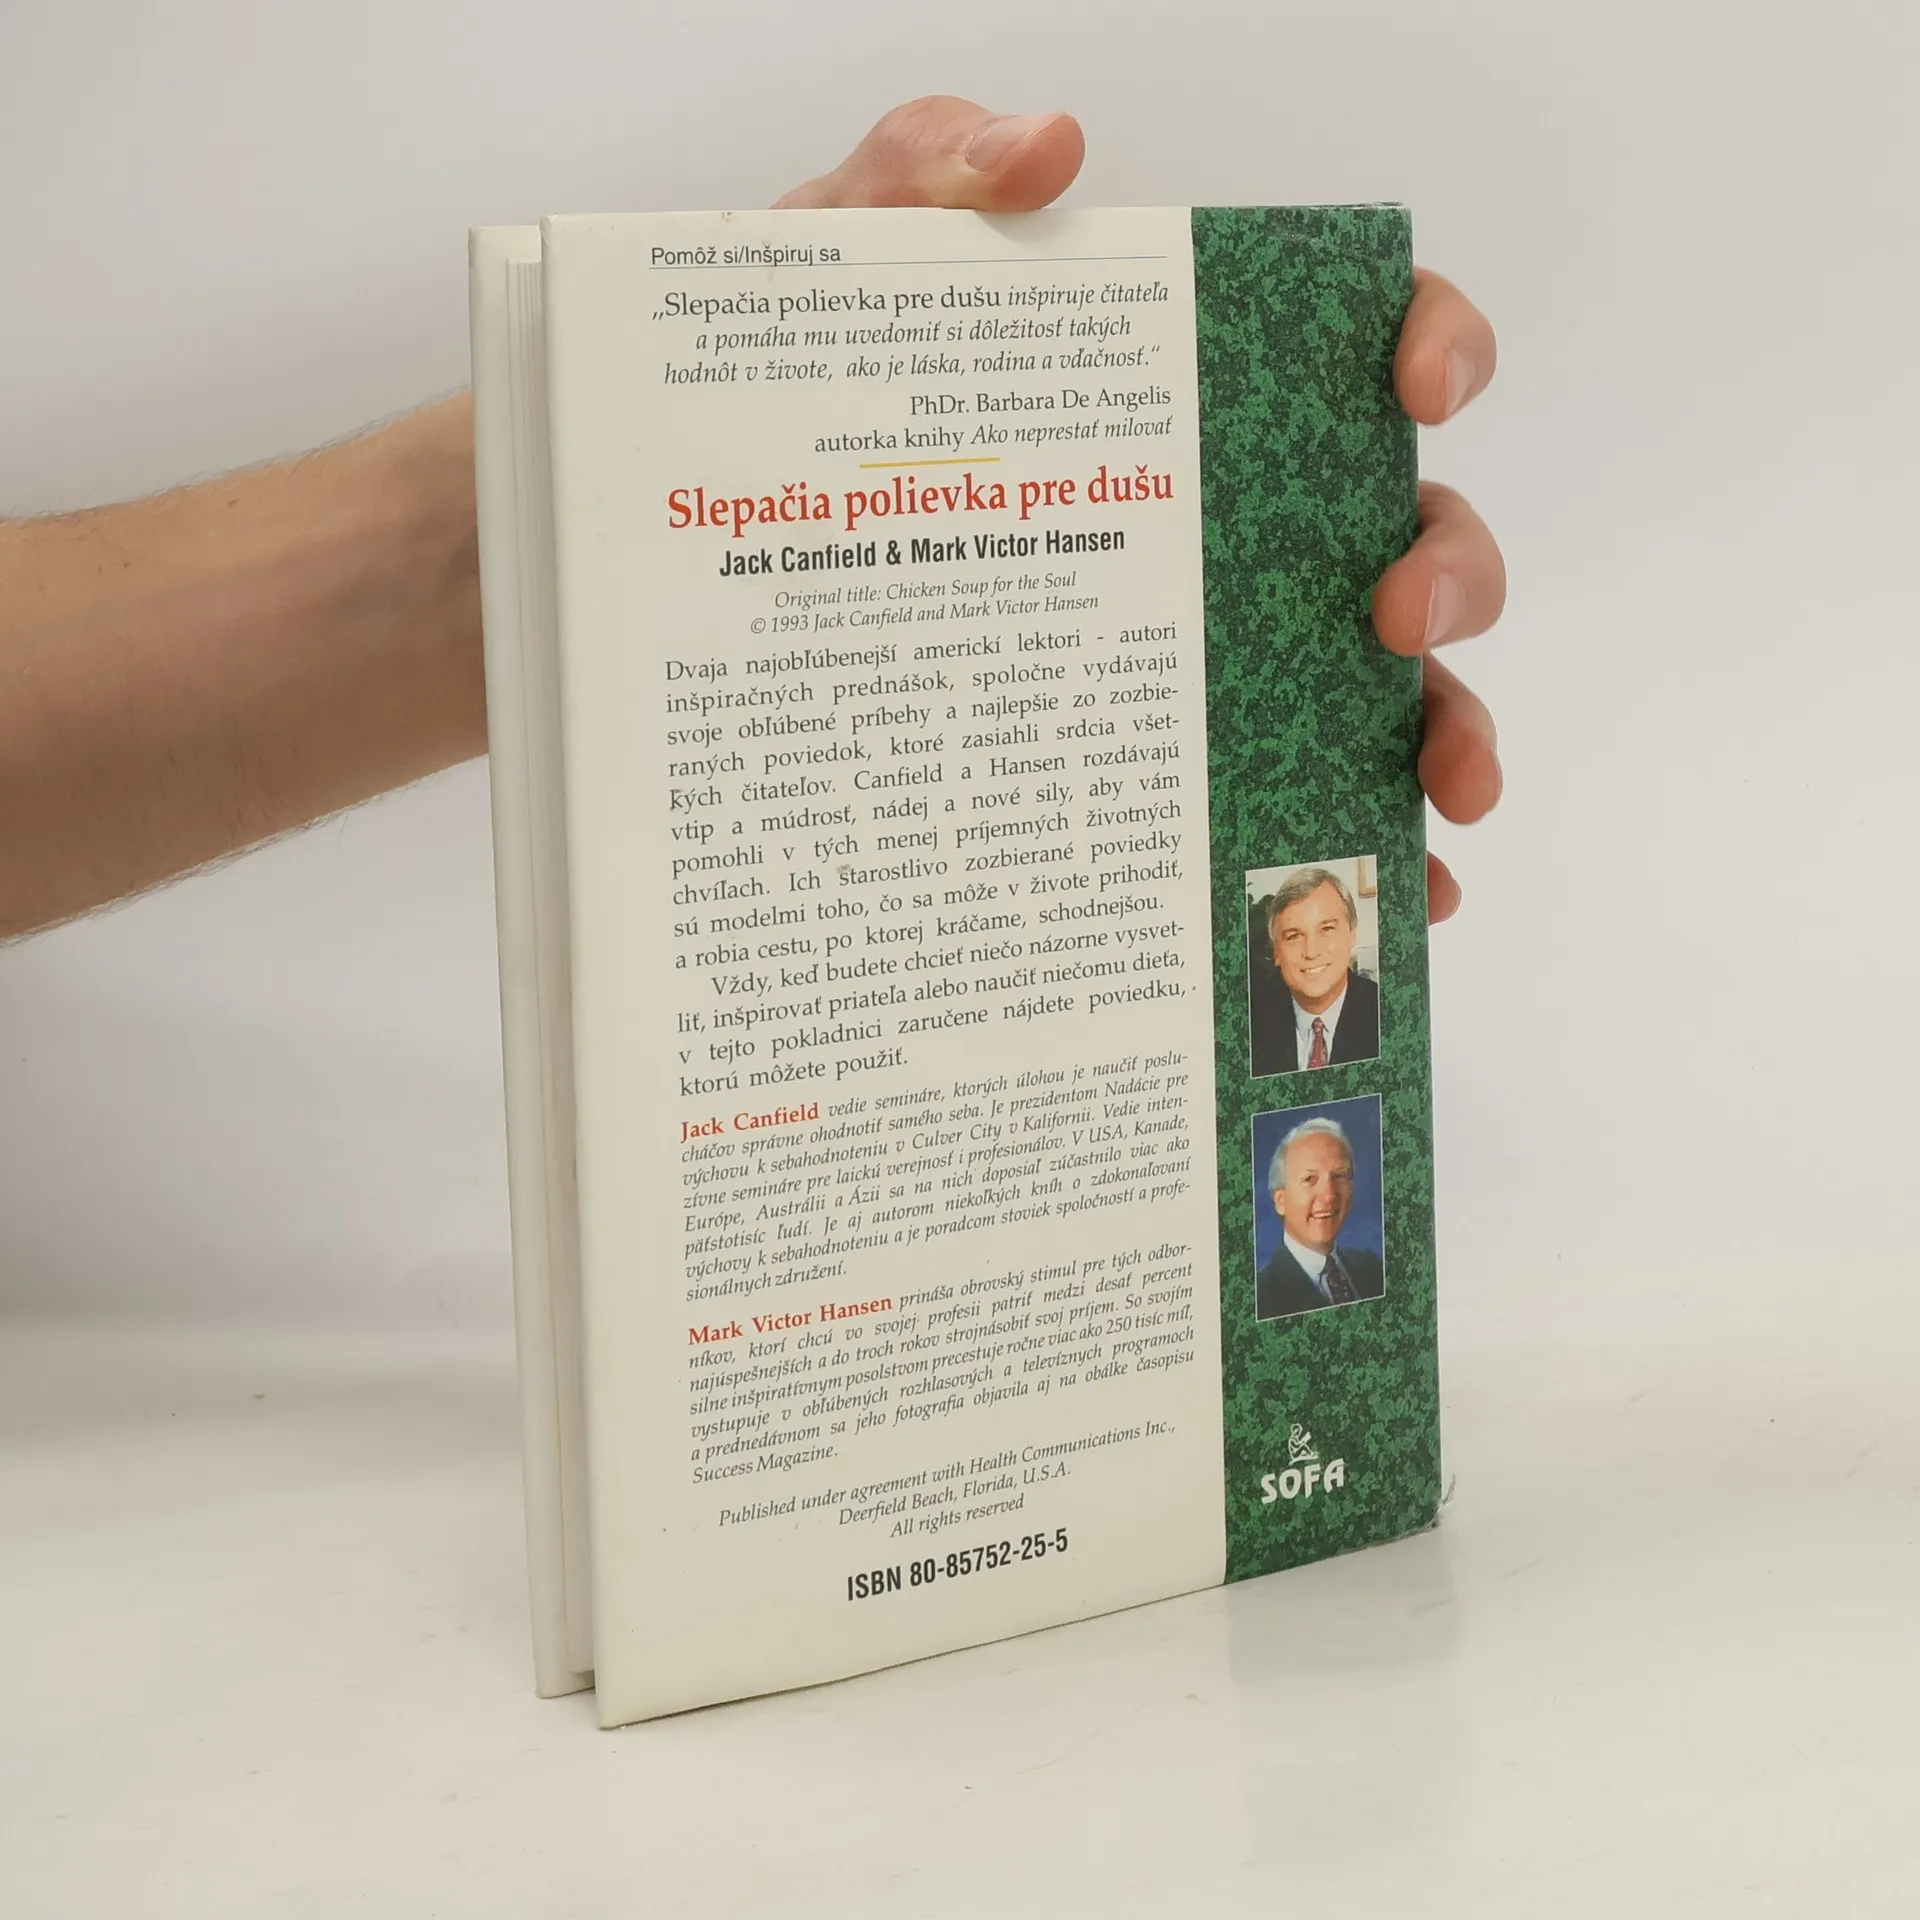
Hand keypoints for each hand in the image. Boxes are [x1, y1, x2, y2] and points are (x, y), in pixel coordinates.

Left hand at [778, 99, 1504, 924]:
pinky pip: (1290, 808)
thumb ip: (918, 180)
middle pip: (1405, 532)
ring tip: (1438, 798)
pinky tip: (1390, 898)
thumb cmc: (772, 419)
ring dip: (1443, 734)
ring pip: (1383, 690)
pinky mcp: (1156, 769)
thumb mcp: (823, 283)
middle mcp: (1226, 528)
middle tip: (1393, 621)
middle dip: (1448, 571)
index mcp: (1181, 396)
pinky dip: (1358, 853)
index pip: (1352, 344)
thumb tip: (1046, 147)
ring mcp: (1204, 654)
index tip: (1414, 383)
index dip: (1428, 341)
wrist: (676, 565)